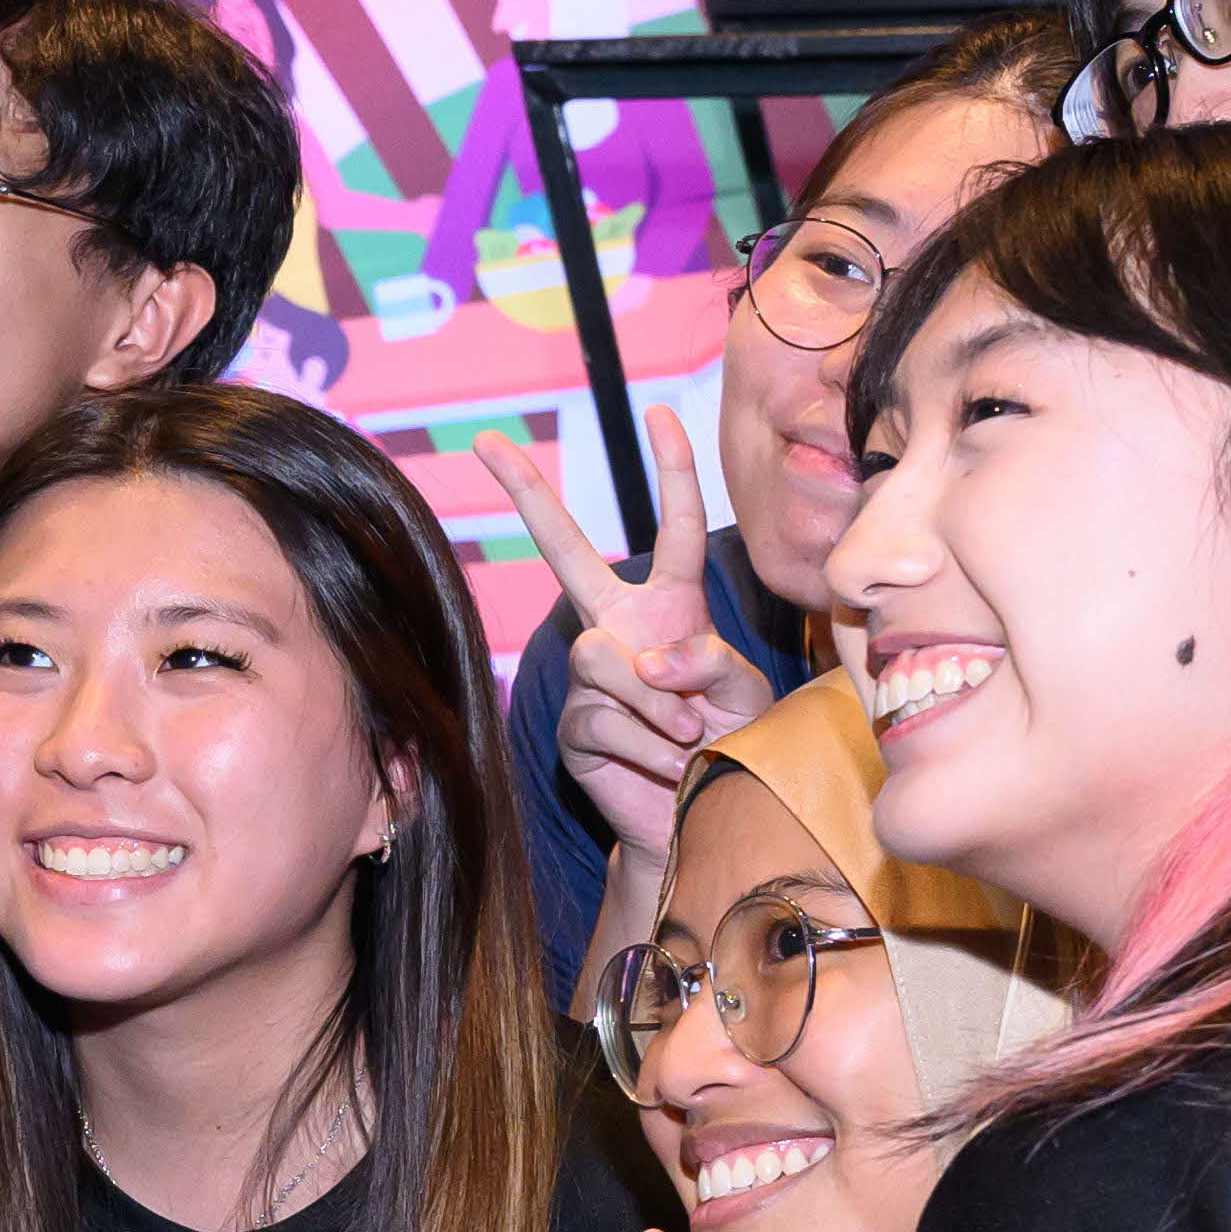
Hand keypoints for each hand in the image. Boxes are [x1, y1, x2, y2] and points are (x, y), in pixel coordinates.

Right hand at [464, 403, 764, 853]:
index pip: (675, 528)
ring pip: (600, 659)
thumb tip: (644, 660)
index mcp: (669, 607)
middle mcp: (619, 629)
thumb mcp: (743, 693)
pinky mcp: (573, 726)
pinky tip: (665, 764)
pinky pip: (598, 717)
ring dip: (653, 702)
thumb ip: (707, 663)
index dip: (673, 470)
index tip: (662, 412)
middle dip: (526, 494)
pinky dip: (644, 743)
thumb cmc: (732, 745)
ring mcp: (590, 676)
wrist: (697, 819)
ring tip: (687, 736)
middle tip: (487, 442)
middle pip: (565, 551)